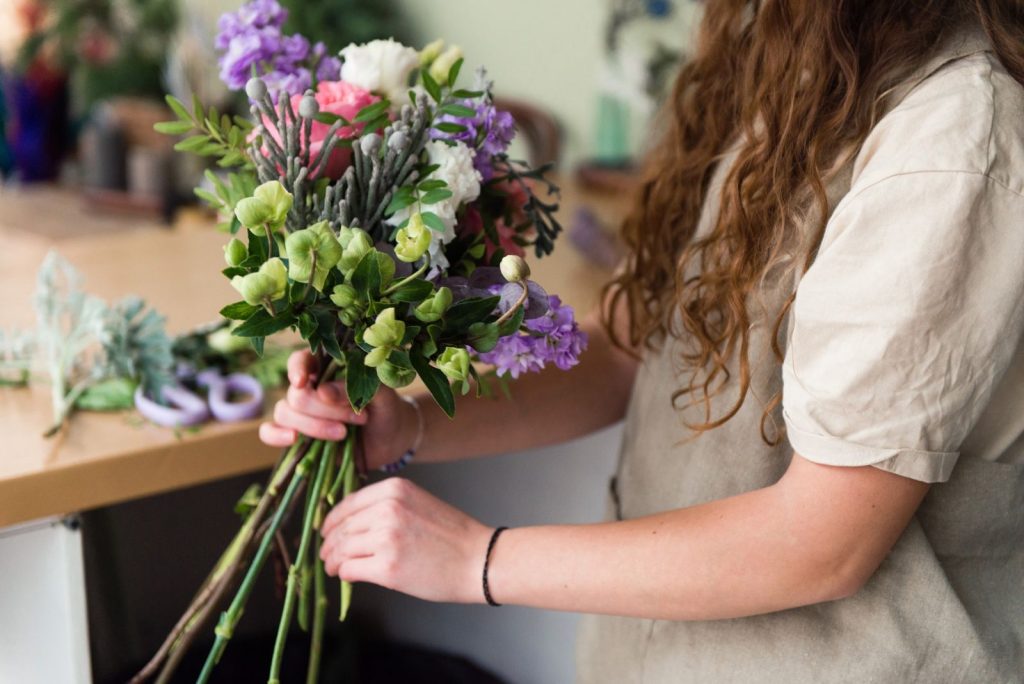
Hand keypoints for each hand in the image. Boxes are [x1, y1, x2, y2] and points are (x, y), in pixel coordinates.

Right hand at [258, 350, 418, 469]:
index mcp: (327, 368)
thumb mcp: (382, 394)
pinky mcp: (296, 436)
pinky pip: (269, 432)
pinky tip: (293, 439)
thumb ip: (355, 387)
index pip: (300, 360)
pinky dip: (275, 435)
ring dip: (314, 426)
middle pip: (296, 394)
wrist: (390, 440)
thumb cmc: (386, 408)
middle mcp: (309, 388)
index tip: (304, 381)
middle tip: (358, 417)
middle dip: (326, 410)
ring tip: (344, 433)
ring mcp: (300, 413)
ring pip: (284, 413)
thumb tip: (322, 391)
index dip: (298, 369)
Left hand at [319, 478, 493, 603]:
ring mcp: (386, 538)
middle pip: (341, 527)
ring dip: (332, 560)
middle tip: (326, 554)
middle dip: (329, 543)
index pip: (348, 503)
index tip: (326, 530)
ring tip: (332, 566)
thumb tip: (352, 521)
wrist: (479, 560)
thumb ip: (386, 506)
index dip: (332, 520)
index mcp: (394, 489)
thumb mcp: (418, 503)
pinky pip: (350, 569)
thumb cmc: (453, 536)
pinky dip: (343, 573)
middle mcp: (387, 509)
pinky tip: (345, 575)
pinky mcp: (387, 567)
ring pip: (341, 548)